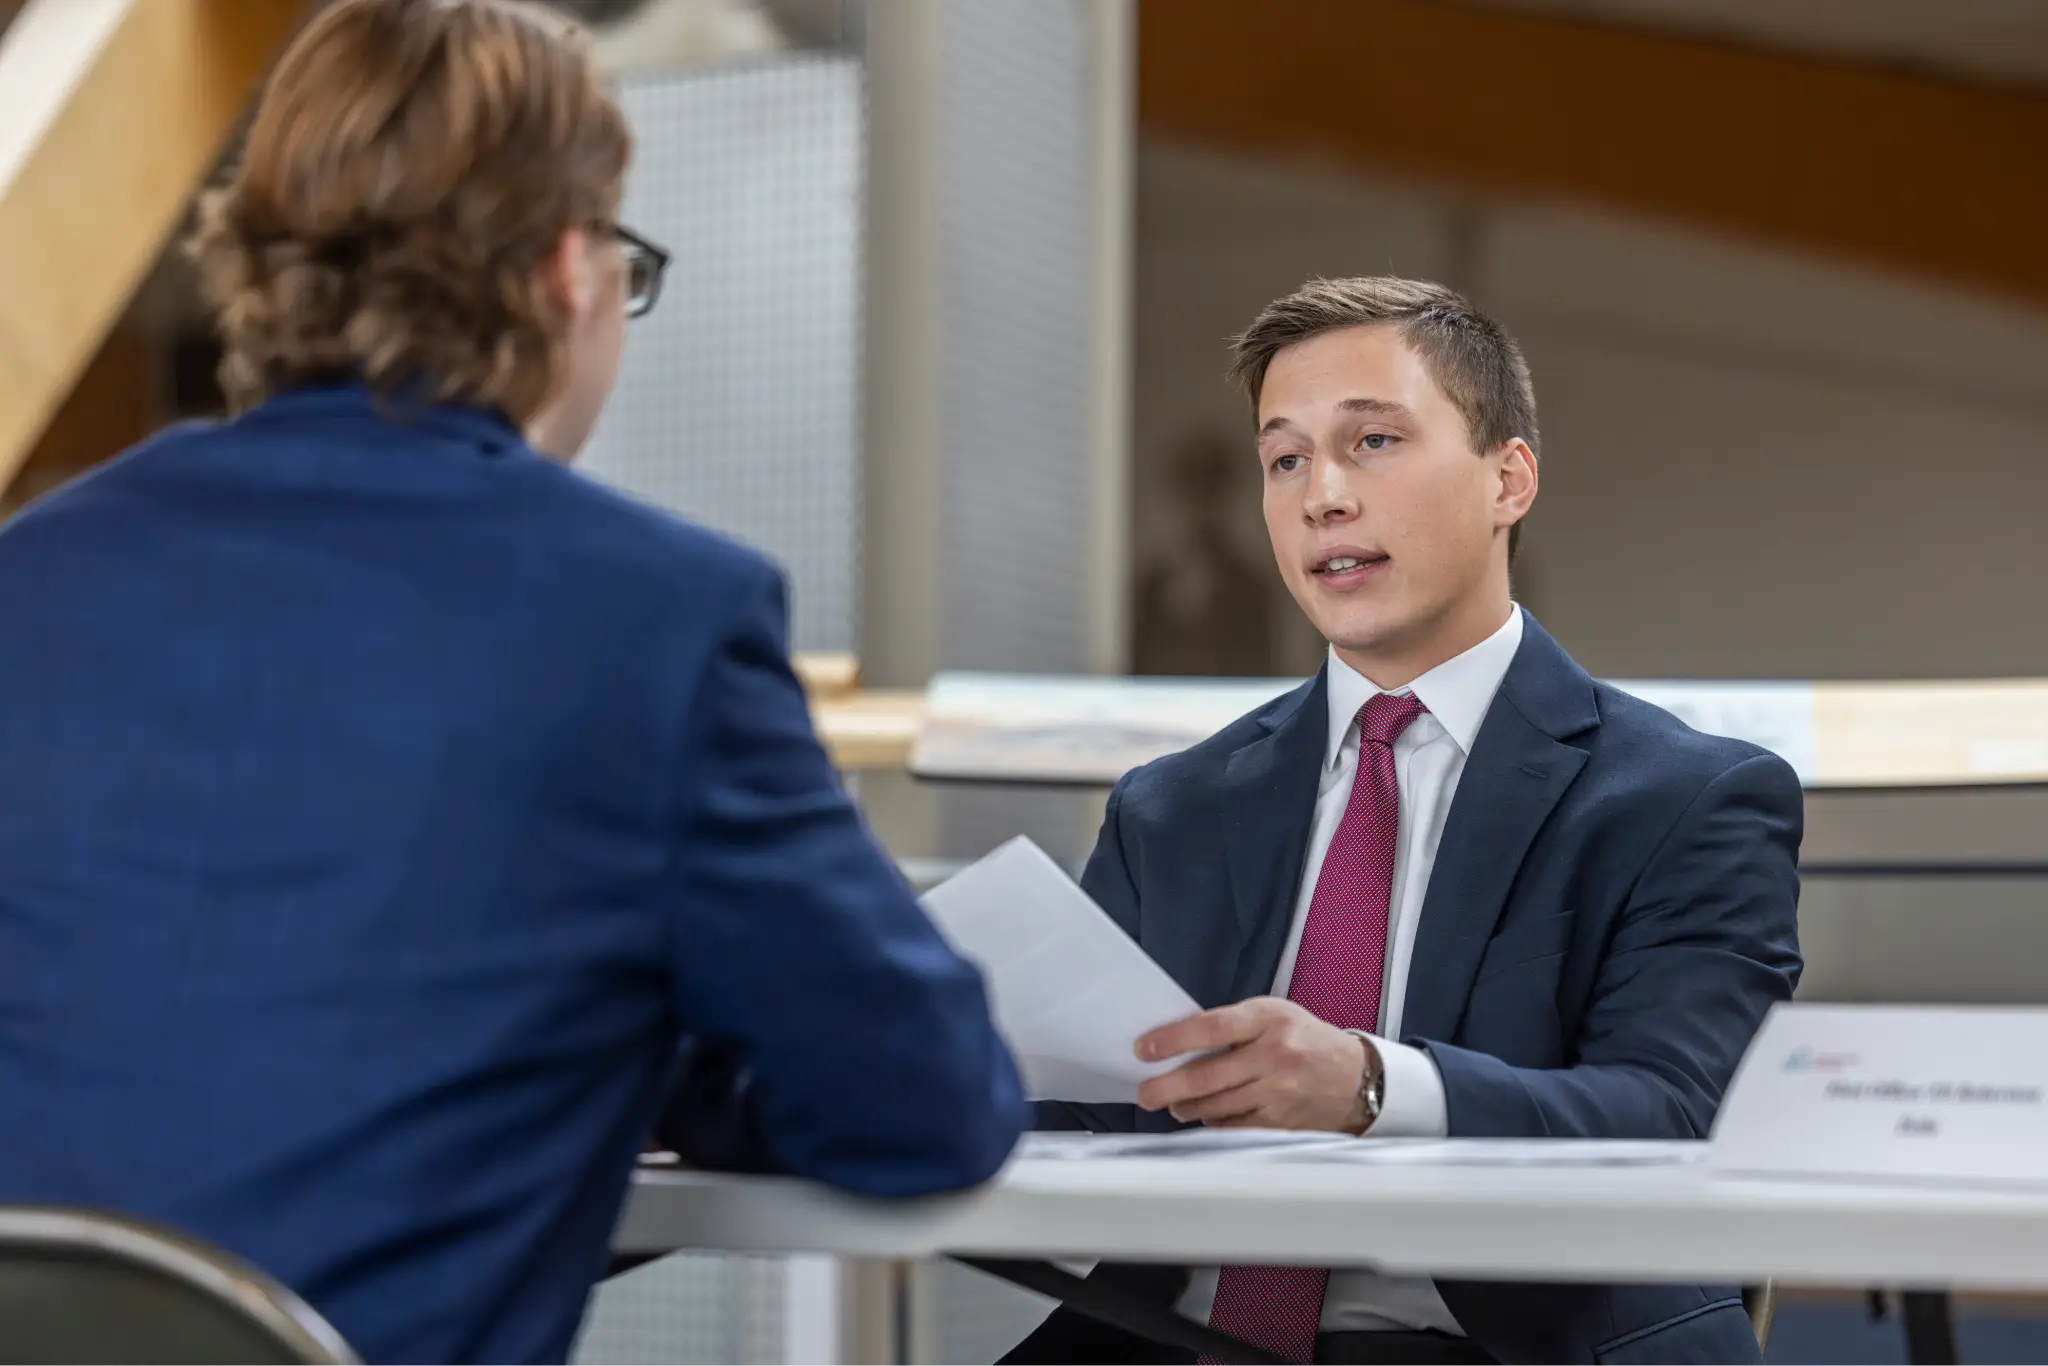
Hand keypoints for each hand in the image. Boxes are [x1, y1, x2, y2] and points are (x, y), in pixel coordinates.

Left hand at [1134, 997, 1370, 1131]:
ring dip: (1186, 1107)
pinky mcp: (1281, 1123)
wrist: (1355, 1077)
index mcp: (1269, 1018)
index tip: (1144, 1049)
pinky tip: (1206, 1114)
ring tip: (1174, 1103)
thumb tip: (1178, 1045)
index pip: (1212, 1027)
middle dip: (1167, 1087)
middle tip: (1145, 1093)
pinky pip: (1233, 1126)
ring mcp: (1279, 1092)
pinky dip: (1213, 1121)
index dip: (1173, 1039)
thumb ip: (1232, 1025)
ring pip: (1216, 1106)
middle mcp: (1275, 1055)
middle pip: (1207, 1075)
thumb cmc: (1304, 1040)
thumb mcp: (1273, 1015)